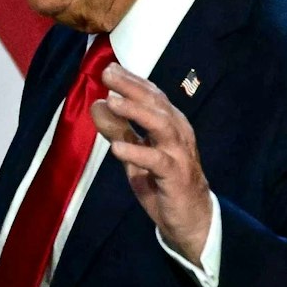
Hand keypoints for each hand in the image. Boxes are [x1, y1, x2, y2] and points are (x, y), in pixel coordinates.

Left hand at [89, 62, 212, 260]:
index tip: (109, 67)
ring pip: (160, 126)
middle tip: (108, 74)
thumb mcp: (135, 155)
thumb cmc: (162, 183)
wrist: (190, 219)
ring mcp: (179, 153)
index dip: (131, 80)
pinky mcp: (176, 176)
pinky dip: (137, 153)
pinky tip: (117, 148)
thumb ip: (118, 130)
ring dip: (136, 112)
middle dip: (132, 87)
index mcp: (170, 124)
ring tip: (112, 101)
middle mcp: (178, 133)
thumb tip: (96, 103)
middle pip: (156, 104)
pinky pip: (157, 162)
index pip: (151, 95)